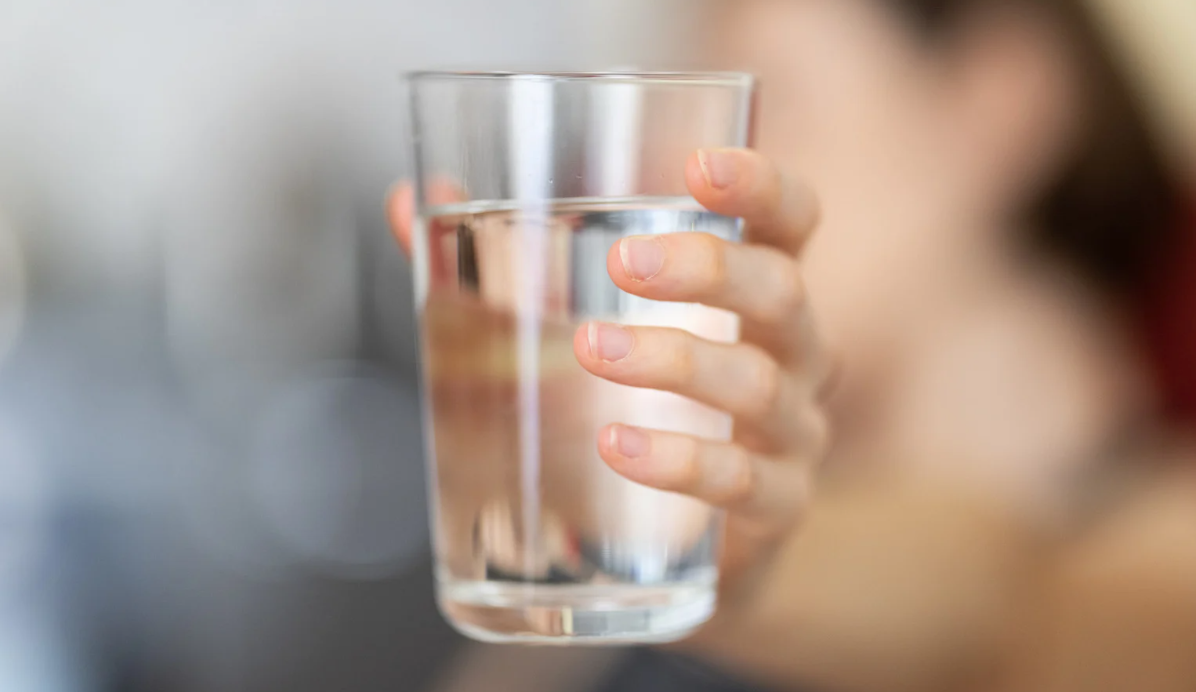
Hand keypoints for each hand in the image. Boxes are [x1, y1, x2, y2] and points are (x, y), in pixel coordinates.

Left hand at [387, 148, 832, 608]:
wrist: (677, 546)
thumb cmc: (635, 406)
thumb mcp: (578, 325)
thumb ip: (498, 264)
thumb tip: (409, 202)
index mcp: (754, 292)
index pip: (792, 220)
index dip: (761, 185)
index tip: (697, 166)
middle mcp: (791, 353)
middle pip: (781, 291)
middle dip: (707, 268)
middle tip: (623, 263)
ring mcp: (792, 432)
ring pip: (756, 383)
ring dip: (673, 360)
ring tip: (592, 349)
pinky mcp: (775, 506)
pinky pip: (742, 481)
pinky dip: (679, 460)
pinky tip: (618, 445)